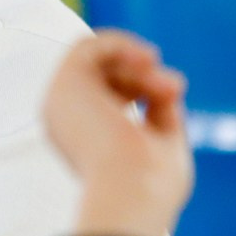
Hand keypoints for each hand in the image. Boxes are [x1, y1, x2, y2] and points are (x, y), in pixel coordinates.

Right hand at [42, 31, 191, 235]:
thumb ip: (159, 111)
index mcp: (84, 140)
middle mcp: (67, 120)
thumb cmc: (150, 182)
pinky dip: (122, 44)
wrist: (134, 191)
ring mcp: (62, 101)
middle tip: (173, 88)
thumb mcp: (162, 141)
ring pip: (99, 59)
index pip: (108, 96)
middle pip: (104, 75)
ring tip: (164, 85)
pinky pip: (89, 44)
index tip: (171, 97)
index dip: (143, 87)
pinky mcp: (65, 82)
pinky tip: (146, 59)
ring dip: (138, 64)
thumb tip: (166, 85)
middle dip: (145, 75)